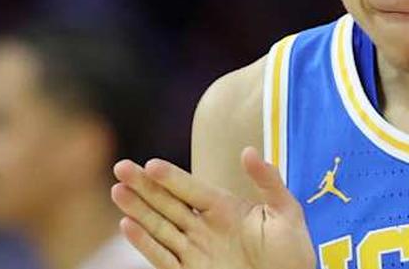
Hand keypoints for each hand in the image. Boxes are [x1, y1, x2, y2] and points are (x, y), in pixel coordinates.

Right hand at [111, 147, 314, 268]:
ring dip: (137, 209)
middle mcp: (205, 226)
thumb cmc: (291, 250)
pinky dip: (144, 243)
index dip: (172, 177)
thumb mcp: (286, 210)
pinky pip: (163, 257)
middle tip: (120, 166)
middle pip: (168, 202)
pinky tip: (127, 225)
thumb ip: (268, 181)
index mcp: (225, 207)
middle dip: (144, 185)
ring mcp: (196, 250)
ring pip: (159, 226)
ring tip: (117, 190)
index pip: (192, 188)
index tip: (151, 164)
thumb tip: (248, 150)